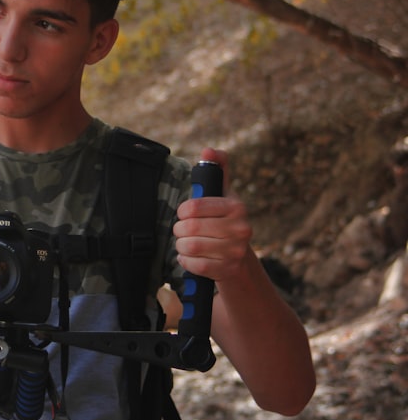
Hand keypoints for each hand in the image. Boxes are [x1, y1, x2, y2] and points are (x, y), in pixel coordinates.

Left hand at [173, 148, 253, 284]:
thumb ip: (216, 170)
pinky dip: (186, 261)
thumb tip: (209, 149)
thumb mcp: (222, 195)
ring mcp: (236, 251)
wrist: (239, 261)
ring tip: (187, 244)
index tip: (185, 214)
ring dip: (181, 246)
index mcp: (236, 206)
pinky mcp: (228, 270)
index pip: (193, 207)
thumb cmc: (224, 222)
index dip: (182, 211)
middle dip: (179, 230)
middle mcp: (241, 228)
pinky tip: (191, 257)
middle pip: (189, 227)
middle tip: (183, 231)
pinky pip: (193, 264)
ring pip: (189, 246)